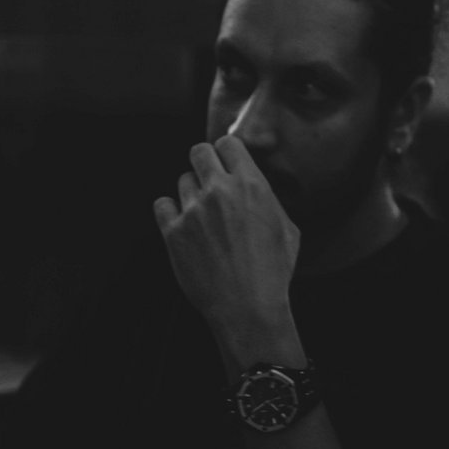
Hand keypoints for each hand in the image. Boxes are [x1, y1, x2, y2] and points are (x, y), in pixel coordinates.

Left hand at [153, 136, 300, 327]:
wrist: (247, 306)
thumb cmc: (273, 270)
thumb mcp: (287, 228)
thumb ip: (267, 200)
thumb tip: (255, 189)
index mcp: (252, 185)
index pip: (228, 143)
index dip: (227, 152)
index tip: (227, 163)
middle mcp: (220, 191)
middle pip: (198, 151)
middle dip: (205, 162)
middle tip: (210, 180)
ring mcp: (193, 210)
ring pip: (181, 179)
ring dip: (191, 192)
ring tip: (202, 213)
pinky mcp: (173, 232)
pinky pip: (161, 203)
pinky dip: (170, 210)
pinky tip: (183, 223)